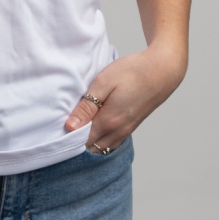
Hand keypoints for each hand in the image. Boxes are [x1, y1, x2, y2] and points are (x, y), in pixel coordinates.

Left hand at [65, 45, 185, 151]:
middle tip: (64, 127)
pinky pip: (112, 142)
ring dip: (88, 141)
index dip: (67, 137)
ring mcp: (126, 130)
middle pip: (91, 148)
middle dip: (76, 142)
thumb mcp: (104, 83)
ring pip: (102, 147)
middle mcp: (118, 131)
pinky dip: (100, 140)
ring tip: (77, 126)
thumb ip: (87, 106)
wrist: (162, 71)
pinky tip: (94, 127)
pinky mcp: (131, 126)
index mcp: (109, 121)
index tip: (56, 129)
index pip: (81, 141)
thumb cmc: (132, 72)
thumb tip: (70, 126)